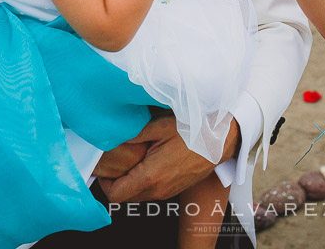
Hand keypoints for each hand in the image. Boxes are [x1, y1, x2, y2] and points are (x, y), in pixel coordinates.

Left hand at [96, 114, 224, 202]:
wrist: (219, 141)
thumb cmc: (192, 132)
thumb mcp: (159, 127)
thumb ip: (134, 135)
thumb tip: (114, 138)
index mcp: (149, 176)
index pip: (115, 194)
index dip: (104, 184)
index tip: (105, 170)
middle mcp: (157, 190)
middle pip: (125, 197)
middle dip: (116, 183)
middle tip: (116, 164)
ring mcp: (167, 192)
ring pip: (138, 196)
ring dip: (130, 183)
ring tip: (133, 161)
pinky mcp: (174, 190)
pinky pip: (152, 192)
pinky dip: (144, 183)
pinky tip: (148, 163)